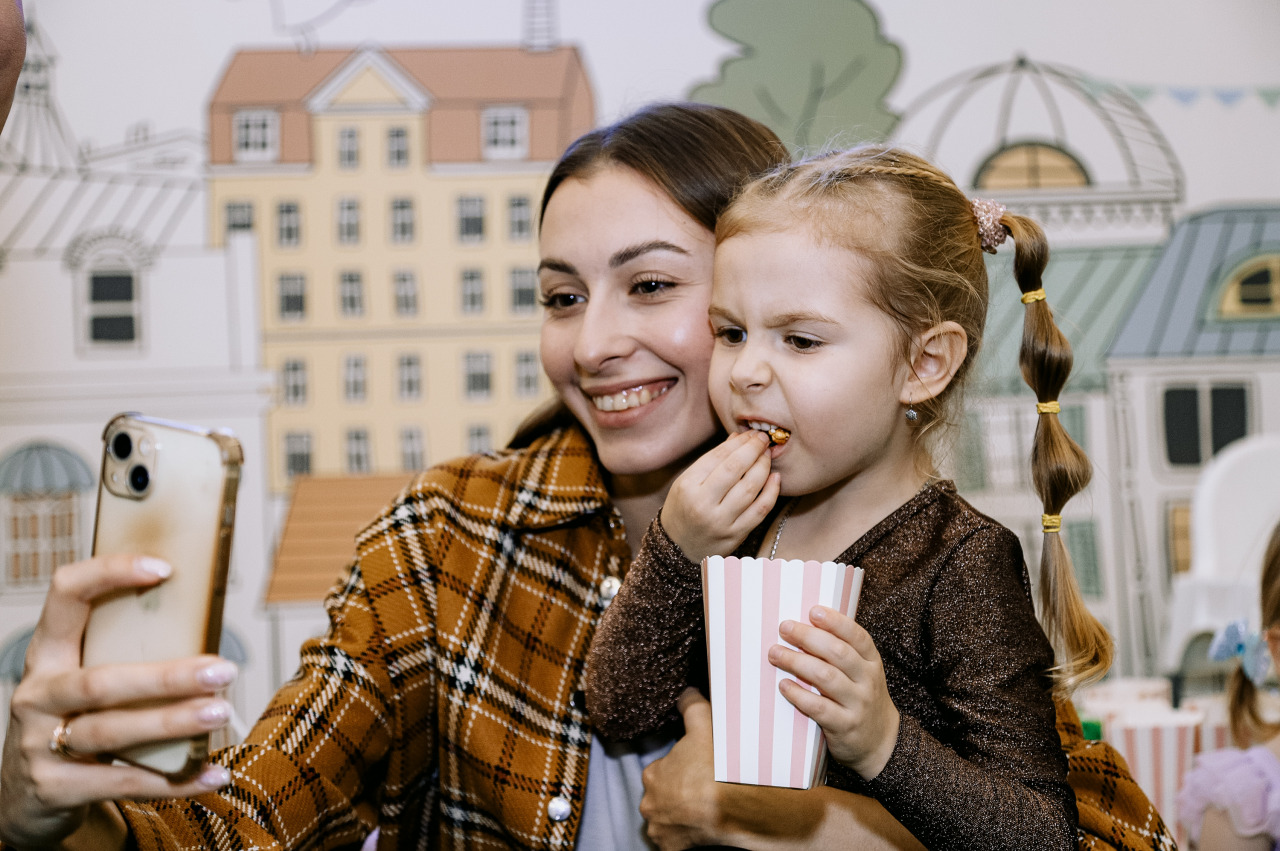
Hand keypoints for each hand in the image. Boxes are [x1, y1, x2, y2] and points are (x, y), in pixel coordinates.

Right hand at [0, 554, 234, 846]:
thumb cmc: (73, 719)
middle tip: (221, 670)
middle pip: (102, 682)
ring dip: (172, 723)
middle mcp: (38, 694)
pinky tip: (211, 774)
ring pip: (112, 731)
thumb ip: (124, 656)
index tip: (163, 568)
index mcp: (48, 654)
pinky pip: (121, 782)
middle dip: (166, 677)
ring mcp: (40, 743)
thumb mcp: (83, 678)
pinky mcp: (55, 787)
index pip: (66, 597)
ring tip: (219, 713)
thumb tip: (207, 635)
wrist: (25, 795)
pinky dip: (172, 780)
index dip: (108, 574)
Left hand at [639, 689, 722, 849]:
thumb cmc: (715, 768)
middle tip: (702, 789)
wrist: (733, 808)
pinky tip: (703, 826)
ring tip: (705, 808)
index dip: (680, 769)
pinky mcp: (672, 848)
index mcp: (653, 775)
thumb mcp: (704, 725)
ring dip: (681, 816)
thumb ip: (692, 707)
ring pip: (668, 820)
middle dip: (678, 794)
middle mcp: (650, 804)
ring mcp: (661, 829)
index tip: (696, 769)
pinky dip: (687, 836)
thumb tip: (685, 693)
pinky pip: (676, 842)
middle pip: (663, 797)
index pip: (662, 771)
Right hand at [662, 430, 779, 561]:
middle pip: (735, 469)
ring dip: (763, 467)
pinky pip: (760, 510)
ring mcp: (721, 521)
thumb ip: (712, 461)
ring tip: (768, 455)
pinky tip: (776, 478)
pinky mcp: (736, 535)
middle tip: (764, 439)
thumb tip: (738, 437)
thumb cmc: (683, 509)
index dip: (739, 442)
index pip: (718, 456)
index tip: (751, 434)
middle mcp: (703, 504)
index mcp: (688, 486)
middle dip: (753, 449)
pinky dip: (771, 492)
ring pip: (750, 488)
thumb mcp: (687, 482)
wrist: (678, 548)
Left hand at [769, 606, 899, 779]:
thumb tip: (804, 627)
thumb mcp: (863, 674)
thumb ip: (842, 653)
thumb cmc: (862, 699)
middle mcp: (868, 681)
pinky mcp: (845, 726)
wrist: (882, 743)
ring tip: (775, 653)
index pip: (857, 636)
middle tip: (784, 628)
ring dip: (797, 662)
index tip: (813, 610)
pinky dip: (799, 695)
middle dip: (808, 637)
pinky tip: (783, 685)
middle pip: (838, 653)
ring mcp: (858, 704)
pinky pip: (819, 707)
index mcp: (872, 662)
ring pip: (826, 677)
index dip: (836, 622)